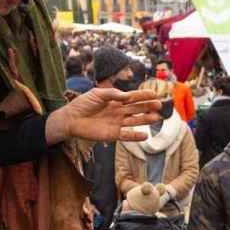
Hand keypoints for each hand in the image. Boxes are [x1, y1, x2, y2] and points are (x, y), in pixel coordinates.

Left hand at [46, 88, 161, 143]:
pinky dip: (136, 136)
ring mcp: (117, 123)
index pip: (132, 97)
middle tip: (159, 105)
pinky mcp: (113, 134)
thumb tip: (127, 96)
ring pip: (135, 121)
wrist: (71, 119)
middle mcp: (119, 111)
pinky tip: (145, 135)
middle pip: (137, 109)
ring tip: (156, 117)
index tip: (154, 94)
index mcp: (115, 100)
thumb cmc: (82, 104)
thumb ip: (112, 94)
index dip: (143, 96)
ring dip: (146, 120)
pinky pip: (127, 135)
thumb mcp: (96, 94)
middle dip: (148, 106)